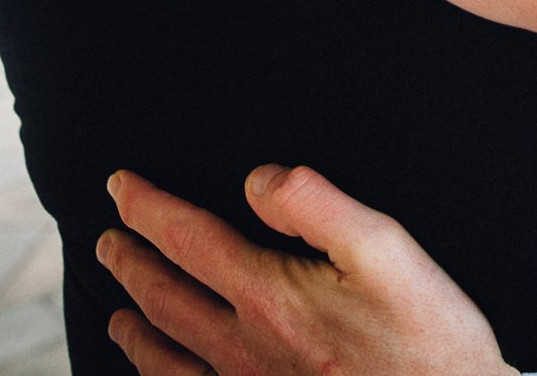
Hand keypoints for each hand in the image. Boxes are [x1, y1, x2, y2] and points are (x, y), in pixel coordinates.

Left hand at [100, 167, 512, 375]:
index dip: (147, 207)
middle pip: (166, 298)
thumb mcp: (386, 249)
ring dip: (136, 329)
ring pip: (167, 360)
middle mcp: (244, 348)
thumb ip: (316, 203)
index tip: (119, 185)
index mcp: (269, 296)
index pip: (187, 239)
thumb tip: (256, 179)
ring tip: (118, 312)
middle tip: (107, 239)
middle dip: (131, 262)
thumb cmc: (429, 338)